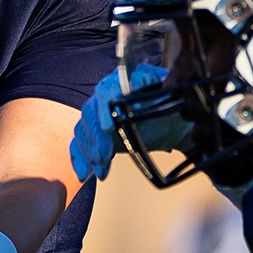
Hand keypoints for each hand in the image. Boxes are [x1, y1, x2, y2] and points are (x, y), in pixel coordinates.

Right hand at [70, 65, 176, 181]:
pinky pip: (80, 142)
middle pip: (91, 112)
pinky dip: (80, 158)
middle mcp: (106, 93)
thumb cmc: (173, 107)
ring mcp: (98, 113)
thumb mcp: (170, 95)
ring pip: (84, 129)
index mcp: (122, 80)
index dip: (104, 108)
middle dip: (96, 137)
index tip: (108, 128)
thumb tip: (139, 79)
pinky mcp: (96, 132)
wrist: (172, 125)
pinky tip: (83, 173)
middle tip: (104, 156)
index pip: (106, 90)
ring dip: (89, 151)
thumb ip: (154, 85)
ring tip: (101, 169)